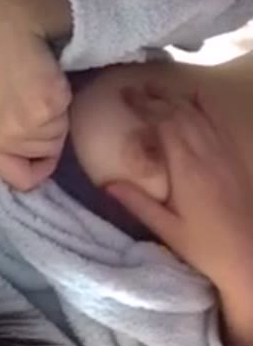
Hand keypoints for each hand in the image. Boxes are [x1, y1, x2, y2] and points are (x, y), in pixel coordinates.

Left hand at [0, 0, 71, 190]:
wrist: (4, 14)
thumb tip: (15, 172)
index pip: (18, 179)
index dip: (37, 159)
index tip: (40, 128)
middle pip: (44, 160)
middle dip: (49, 132)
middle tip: (36, 92)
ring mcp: (16, 127)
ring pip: (58, 138)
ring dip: (57, 112)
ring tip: (39, 77)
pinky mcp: (41, 108)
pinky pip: (68, 117)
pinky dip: (65, 96)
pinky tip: (48, 71)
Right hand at [105, 82, 252, 292]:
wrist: (250, 257)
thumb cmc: (206, 248)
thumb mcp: (167, 230)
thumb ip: (137, 204)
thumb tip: (107, 184)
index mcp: (187, 169)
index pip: (164, 123)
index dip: (144, 105)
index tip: (125, 95)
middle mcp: (207, 154)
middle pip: (180, 113)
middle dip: (155, 97)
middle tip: (133, 89)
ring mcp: (224, 154)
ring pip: (199, 114)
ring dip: (176, 97)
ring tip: (155, 88)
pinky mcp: (234, 159)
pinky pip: (218, 123)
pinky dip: (205, 105)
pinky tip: (196, 96)